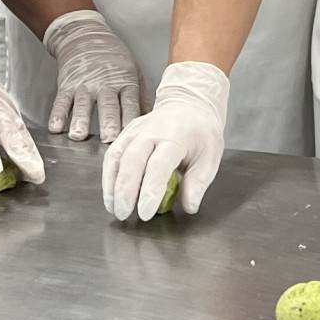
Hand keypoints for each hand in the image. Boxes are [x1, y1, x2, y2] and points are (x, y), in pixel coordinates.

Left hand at [0, 31, 46, 184]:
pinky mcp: (13, 110)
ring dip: (32, 154)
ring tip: (38, 175)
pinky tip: (34, 162)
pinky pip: (22, 131)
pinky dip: (30, 148)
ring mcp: (6, 107)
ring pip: (21, 133)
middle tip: (34, 175)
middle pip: (10, 133)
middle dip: (24, 156)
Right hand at [41, 9, 142, 141]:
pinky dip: (57, 115)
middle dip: (108, 122)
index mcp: (125, 82)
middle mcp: (104, 85)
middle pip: (107, 105)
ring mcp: (84, 85)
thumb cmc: (113, 57)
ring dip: (80, 120)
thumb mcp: (134, 71)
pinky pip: (61, 101)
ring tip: (78, 135)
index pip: (130, 102)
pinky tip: (55, 128)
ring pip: (82, 105)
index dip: (131, 118)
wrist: (85, 36)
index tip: (133, 134)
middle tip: (109, 138)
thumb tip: (154, 120)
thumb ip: (143, 97)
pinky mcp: (66, 85)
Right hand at [102, 61, 228, 221]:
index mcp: (174, 137)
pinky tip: (110, 191)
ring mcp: (136, 130)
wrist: (190, 104)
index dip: (149, 191)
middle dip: (125, 191)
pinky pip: (113, 153)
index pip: (158, 166)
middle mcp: (151, 131)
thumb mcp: (210, 157)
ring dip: (111, 183)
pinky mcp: (127, 132)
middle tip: (124, 214)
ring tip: (112, 207)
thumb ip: (198, 182)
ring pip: (117, 156)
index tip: (145, 213)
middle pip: (132, 161)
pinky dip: (108, 174)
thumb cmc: (201, 133)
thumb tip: (189, 206)